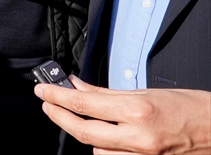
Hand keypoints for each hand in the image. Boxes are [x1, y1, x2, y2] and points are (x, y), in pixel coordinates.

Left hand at [36, 77, 210, 154]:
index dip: (58, 96)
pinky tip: (104, 138)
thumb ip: (107, 92)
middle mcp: (140, 138)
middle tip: (47, 103)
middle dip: (59, 116)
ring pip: (97, 150)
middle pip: (84, 131)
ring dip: (86, 135)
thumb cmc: (191, 108)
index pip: (84, 104)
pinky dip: (105, 150)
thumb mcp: (148, 92)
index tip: (42, 90)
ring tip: (84, 119)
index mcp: (138, 111)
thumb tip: (77, 85)